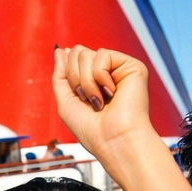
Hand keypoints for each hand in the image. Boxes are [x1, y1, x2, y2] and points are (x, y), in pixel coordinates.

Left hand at [51, 45, 158, 164]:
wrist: (112, 140)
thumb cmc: (91, 129)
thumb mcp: (65, 102)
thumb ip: (60, 75)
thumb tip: (60, 50)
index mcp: (91, 80)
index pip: (71, 58)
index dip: (67, 74)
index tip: (76, 94)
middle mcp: (105, 72)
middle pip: (77, 52)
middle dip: (74, 78)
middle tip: (87, 100)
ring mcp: (118, 68)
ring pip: (86, 54)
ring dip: (86, 82)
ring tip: (98, 100)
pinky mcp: (132, 66)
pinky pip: (102, 55)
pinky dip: (99, 77)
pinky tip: (110, 93)